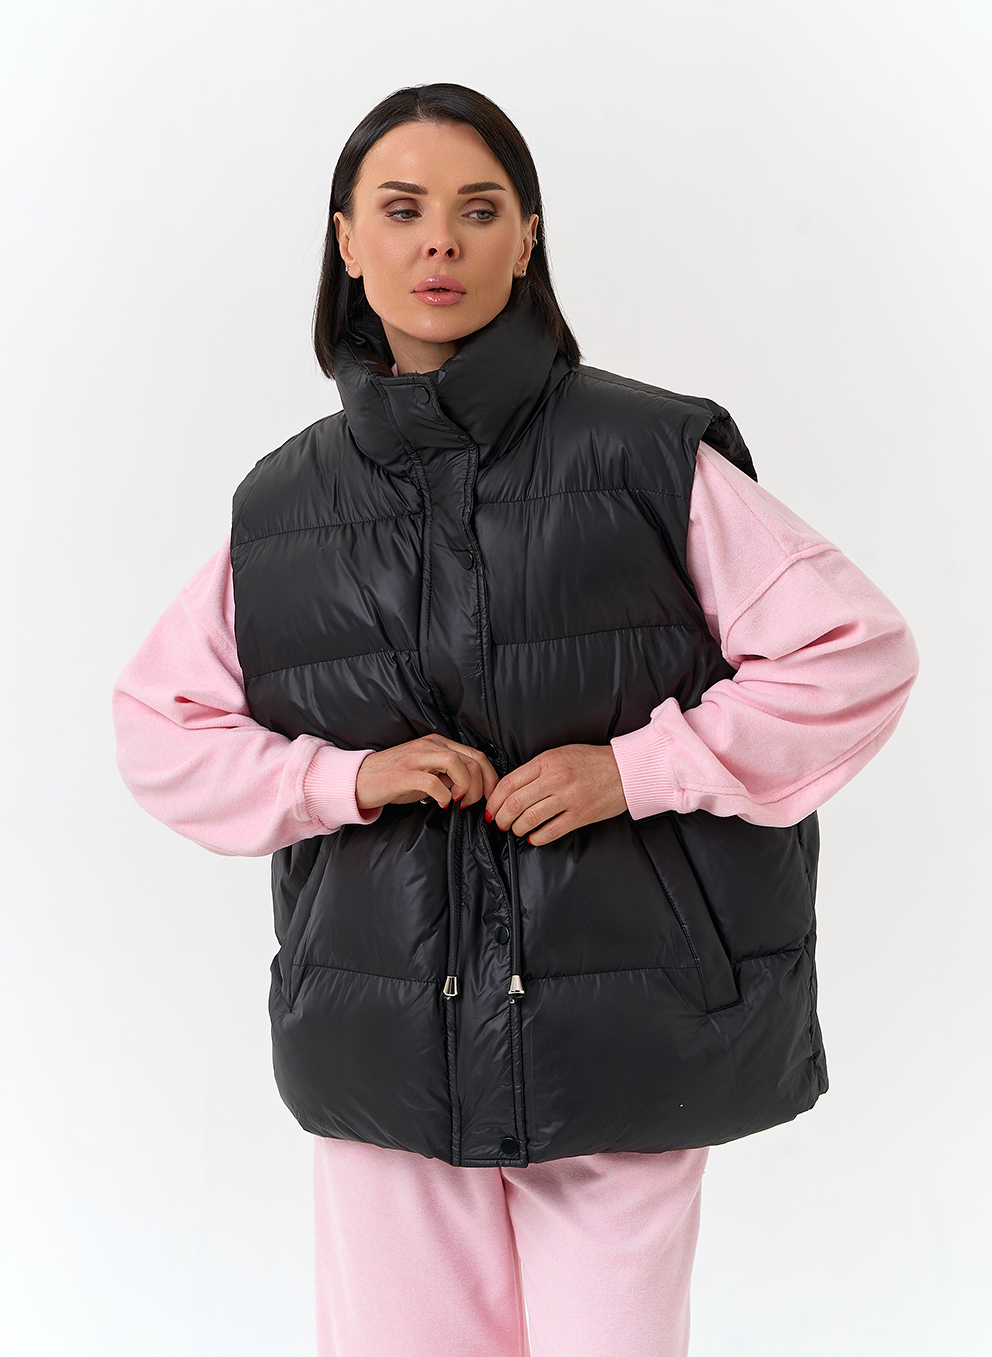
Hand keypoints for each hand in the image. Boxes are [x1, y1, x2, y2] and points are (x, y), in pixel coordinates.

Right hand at [356, 733, 498, 811]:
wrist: (360, 779)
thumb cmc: (395, 779)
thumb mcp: (427, 772)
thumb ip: (449, 775)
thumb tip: (473, 788)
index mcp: (438, 743)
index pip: (476, 755)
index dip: (490, 778)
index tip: (491, 798)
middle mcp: (429, 746)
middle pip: (471, 759)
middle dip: (481, 786)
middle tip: (473, 803)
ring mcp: (416, 758)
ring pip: (455, 763)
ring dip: (465, 787)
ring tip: (458, 801)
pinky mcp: (404, 774)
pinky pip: (433, 782)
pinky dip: (443, 796)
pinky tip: (441, 804)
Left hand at [485, 744, 627, 845]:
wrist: (626, 769)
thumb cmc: (592, 761)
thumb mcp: (560, 754)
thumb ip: (536, 768)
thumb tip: (511, 788)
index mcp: (547, 761)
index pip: (509, 783)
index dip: (494, 800)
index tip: (490, 809)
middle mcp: (556, 778)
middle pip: (514, 803)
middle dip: (501, 818)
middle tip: (499, 823)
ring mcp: (569, 797)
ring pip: (529, 819)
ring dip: (516, 829)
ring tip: (516, 830)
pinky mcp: (581, 815)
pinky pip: (550, 831)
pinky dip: (536, 838)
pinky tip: (534, 837)